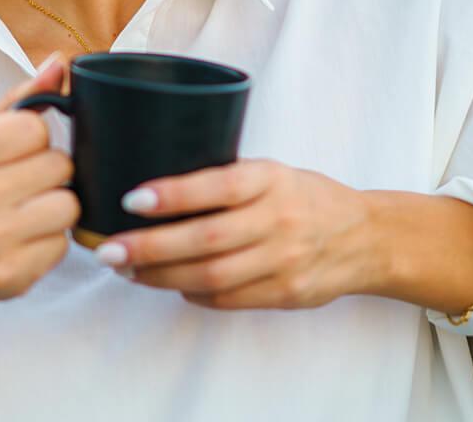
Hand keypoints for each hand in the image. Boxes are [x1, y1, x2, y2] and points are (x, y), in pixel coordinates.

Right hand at [0, 53, 80, 311]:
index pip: (36, 127)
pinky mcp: (10, 277)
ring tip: (25, 214)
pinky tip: (23, 244)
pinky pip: (63, 244)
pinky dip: (51, 242)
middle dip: (49, 174)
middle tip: (21, 188)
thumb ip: (20, 101)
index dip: (34, 140)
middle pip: (60, 165)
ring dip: (56, 208)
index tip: (14, 156)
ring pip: (69, 204)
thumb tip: (60, 62)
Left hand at [94, 158, 373, 310]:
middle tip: (109, 250)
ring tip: (127, 269)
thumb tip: (158, 184)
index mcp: (272, 179)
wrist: (364, 236)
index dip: (173, 194)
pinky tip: (168, 283)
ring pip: (211, 276)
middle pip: (206, 240)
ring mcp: (283, 261)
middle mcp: (278, 219)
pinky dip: (192, 293)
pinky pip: (227, 299)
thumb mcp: (272, 172)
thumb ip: (228, 178)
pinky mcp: (285, 294)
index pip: (217, 186)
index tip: (132, 198)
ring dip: (161, 276)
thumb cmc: (305, 195)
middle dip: (150, 247)